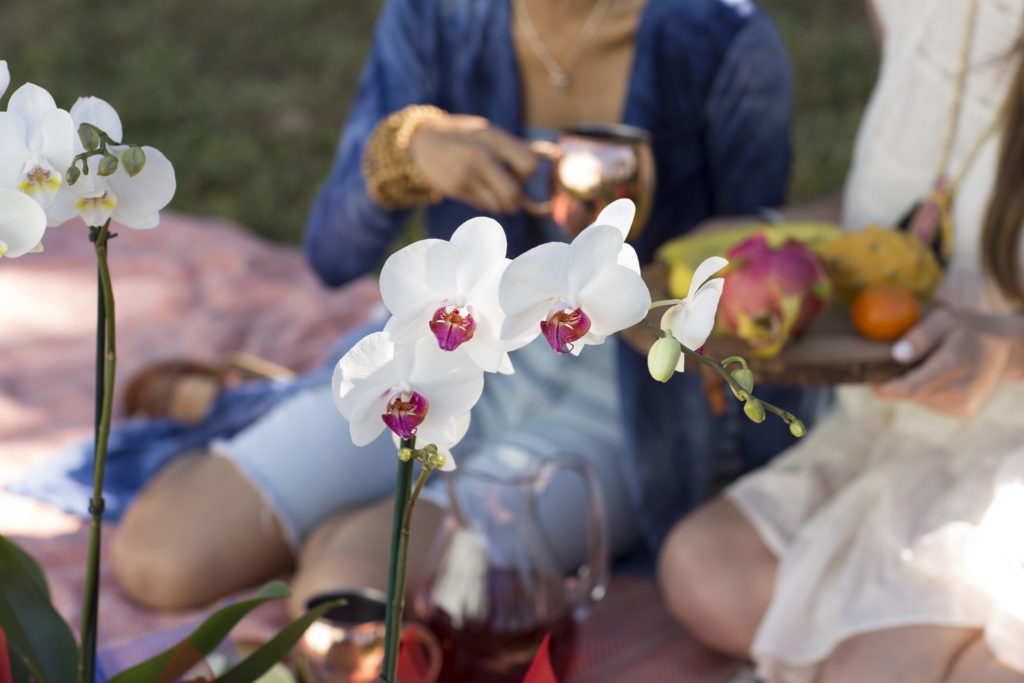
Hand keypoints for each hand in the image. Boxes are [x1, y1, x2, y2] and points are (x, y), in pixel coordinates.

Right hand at [408, 114, 539, 213]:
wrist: (421, 142)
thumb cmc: (466, 139)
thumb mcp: (490, 134)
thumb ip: (521, 147)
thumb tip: (555, 154)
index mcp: (494, 136)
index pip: (530, 164)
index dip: (528, 175)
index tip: (520, 173)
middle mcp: (481, 154)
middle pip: (515, 194)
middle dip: (516, 199)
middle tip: (508, 191)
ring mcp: (466, 173)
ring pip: (500, 205)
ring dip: (501, 204)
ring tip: (490, 189)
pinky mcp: (455, 188)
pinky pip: (484, 206)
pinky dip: (486, 203)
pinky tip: (475, 189)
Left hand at [874, 308, 1010, 416]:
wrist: (1002, 349)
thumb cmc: (968, 329)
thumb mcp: (944, 319)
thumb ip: (921, 335)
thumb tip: (897, 354)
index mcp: (952, 366)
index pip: (909, 388)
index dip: (884, 387)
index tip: (871, 377)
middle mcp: (958, 391)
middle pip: (910, 394)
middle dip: (897, 381)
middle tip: (898, 362)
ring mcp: (962, 404)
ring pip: (919, 399)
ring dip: (913, 384)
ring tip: (927, 365)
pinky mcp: (962, 411)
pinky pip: (930, 402)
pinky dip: (926, 390)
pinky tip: (938, 375)